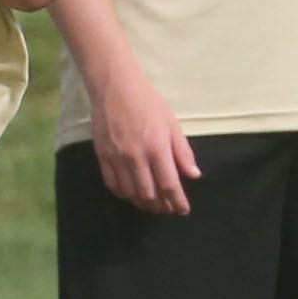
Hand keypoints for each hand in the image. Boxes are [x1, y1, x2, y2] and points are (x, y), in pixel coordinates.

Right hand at [88, 66, 199, 215]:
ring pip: (130, 193)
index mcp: (157, 149)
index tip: (183, 210)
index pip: (169, 185)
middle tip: (167, 209)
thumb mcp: (172, 124)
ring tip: (151, 205)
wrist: (115, 88)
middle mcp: (137, 158)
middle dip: (160, 207)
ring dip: (143, 203)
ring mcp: (117, 159)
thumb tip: (194, 175)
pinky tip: (131, 195)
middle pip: (149, 194)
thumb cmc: (148, 102)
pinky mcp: (103, 157)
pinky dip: (124, 194)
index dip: (177, 202)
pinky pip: (112, 184)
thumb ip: (183, 152)